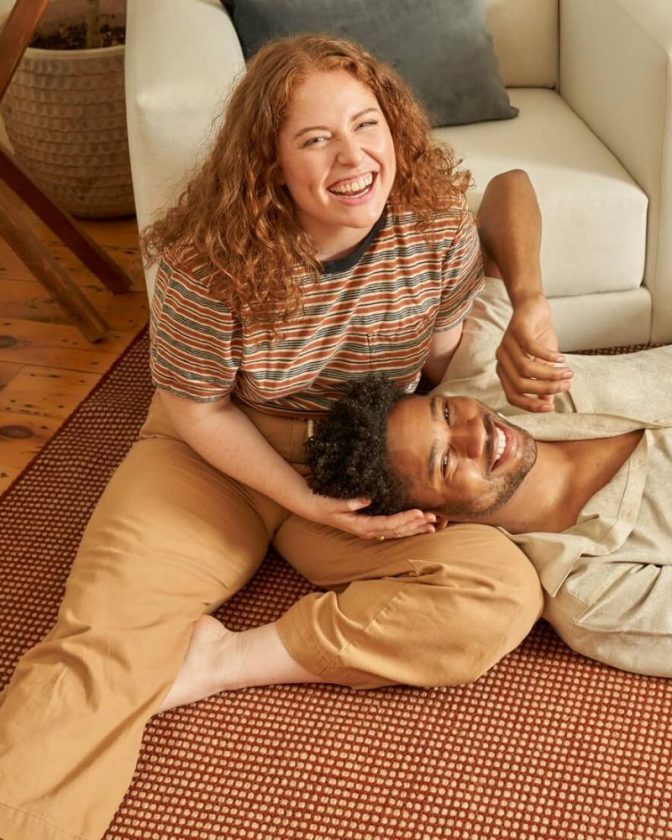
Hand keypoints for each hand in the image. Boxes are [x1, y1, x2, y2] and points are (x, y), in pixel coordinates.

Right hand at [301, 493, 435, 539]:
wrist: (313, 508)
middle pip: (397, 530)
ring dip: (415, 528)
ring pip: (397, 532)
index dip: (404, 518)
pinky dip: (407, 528)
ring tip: (432, 525)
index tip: (418, 512)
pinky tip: (418, 526)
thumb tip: (367, 499)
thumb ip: (350, 502)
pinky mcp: (370, 527)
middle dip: (416, 524)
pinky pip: (392, 530)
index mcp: (361, 525)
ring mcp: (370, 531)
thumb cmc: (324, 504)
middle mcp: (368, 531)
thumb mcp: (334, 503)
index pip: (388, 523)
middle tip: (433, 518)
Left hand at [496, 293, 572, 411]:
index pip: (512, 396)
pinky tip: (562, 358)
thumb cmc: (538, 337)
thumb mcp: (542, 363)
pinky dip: (549, 356)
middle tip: (567, 385)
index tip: (551, 409)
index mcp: (505, 371)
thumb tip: (548, 404)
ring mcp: (507, 345)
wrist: (534, 306)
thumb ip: (543, 383)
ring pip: (526, 369)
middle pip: (520, 384)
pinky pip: (532, 349)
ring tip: (568, 372)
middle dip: (546, 388)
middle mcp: (502, 360)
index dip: (531, 405)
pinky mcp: (517, 330)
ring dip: (551, 374)